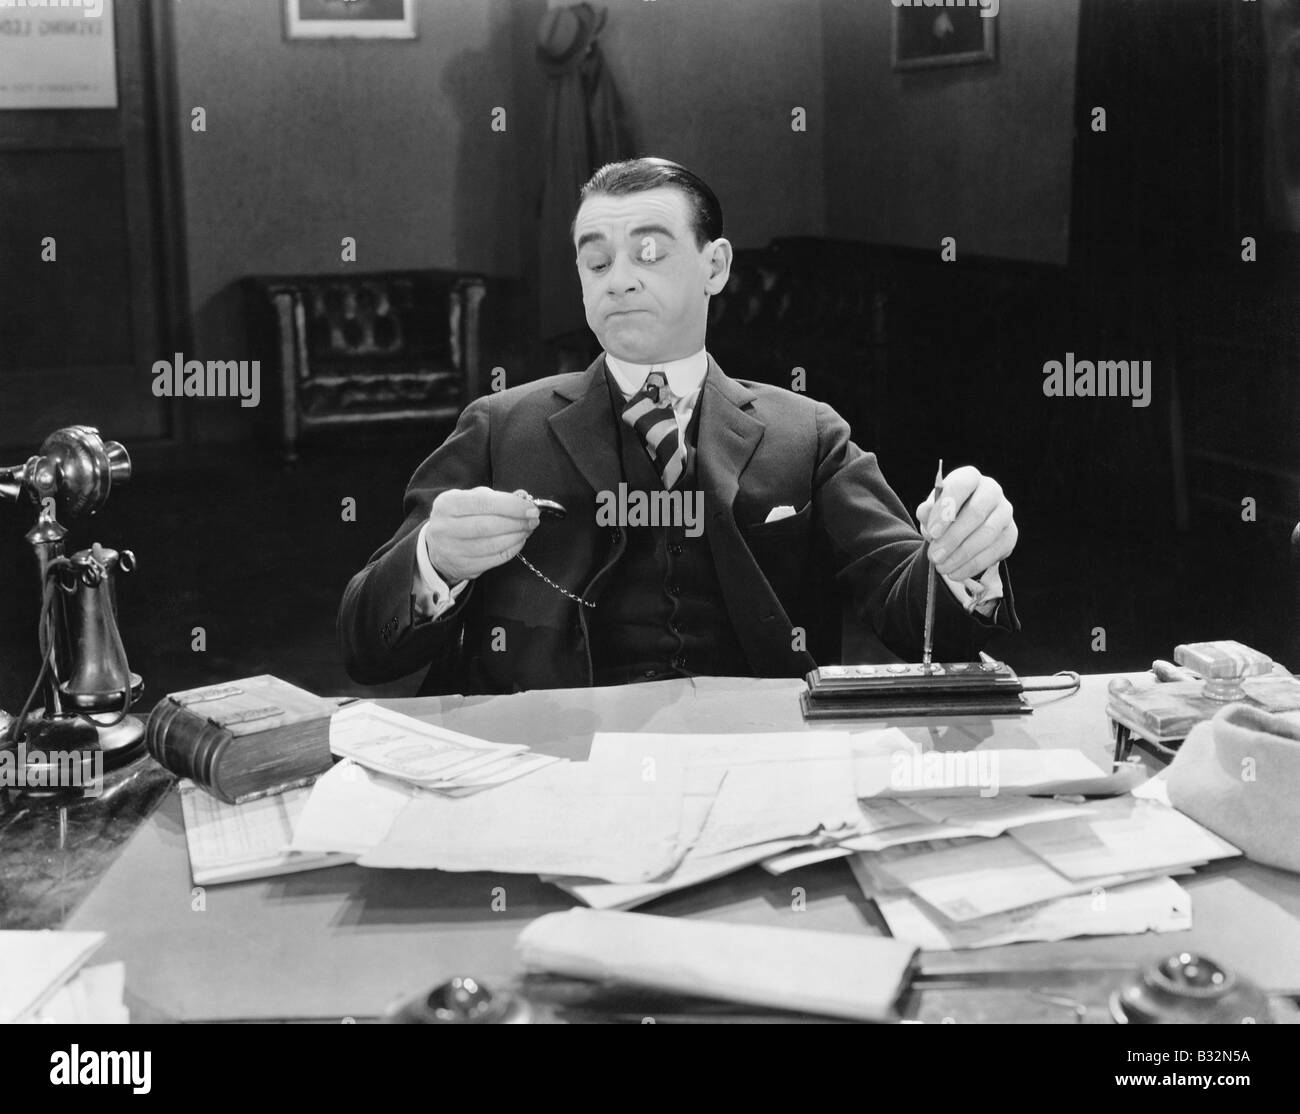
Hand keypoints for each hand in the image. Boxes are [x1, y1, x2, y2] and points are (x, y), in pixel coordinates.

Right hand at [424, 487, 539, 582]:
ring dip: (517, 536)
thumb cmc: (460, 517)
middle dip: (517, 522)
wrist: (438, 545)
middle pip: (489, 525)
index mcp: (447, 504)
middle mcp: (445, 527)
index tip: (531, 508)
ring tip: (527, 529)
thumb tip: (524, 498)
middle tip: (533, 519)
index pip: (484, 503)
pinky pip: (494, 559)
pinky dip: (512, 549)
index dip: (512, 506)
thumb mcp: (472, 500)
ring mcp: (452, 550)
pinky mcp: (463, 567)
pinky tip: (519, 541)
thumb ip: (497, 497)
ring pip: (493, 545)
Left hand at [915, 466, 1016, 581]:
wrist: (961, 530)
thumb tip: (925, 511)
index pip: (961, 485)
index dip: (946, 508)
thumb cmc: (944, 516)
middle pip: (976, 512)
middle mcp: (992, 490)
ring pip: (987, 534)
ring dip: (962, 554)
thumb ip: (927, 512)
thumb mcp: (931, 513)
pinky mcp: (1011, 534)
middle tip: (934, 556)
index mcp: (969, 478)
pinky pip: (994, 551)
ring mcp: (1005, 512)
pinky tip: (955, 573)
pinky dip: (973, 565)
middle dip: (953, 538)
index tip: (933, 533)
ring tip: (942, 567)